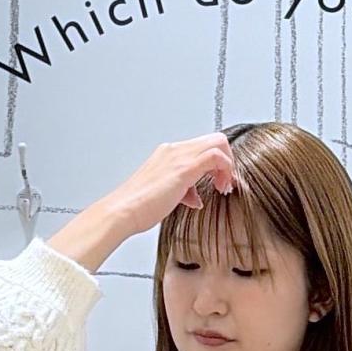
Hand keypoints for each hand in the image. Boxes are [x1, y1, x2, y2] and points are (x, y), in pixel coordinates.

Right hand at [106, 135, 236, 237]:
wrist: (124, 211)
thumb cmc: (139, 208)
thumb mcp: (166, 196)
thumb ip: (183, 192)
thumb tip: (195, 197)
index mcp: (169, 154)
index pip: (203, 146)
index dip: (218, 163)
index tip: (220, 182)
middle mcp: (175, 150)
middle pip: (214, 139)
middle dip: (227, 161)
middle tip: (225, 184)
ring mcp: (179, 156)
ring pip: (218, 143)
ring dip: (228, 166)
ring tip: (223, 187)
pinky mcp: (184, 168)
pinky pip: (216, 156)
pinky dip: (226, 169)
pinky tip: (221, 186)